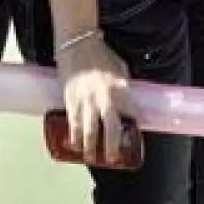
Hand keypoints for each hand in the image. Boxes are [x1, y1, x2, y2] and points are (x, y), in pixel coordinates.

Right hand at [58, 36, 131, 165]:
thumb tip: (128, 103)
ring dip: (90, 147)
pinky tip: (74, 145)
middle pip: (110, 127)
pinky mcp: (71, 100)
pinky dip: (73, 136)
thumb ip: (124, 86)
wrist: (78, 44)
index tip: (132, 139)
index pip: (130, 113)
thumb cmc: (101, 56)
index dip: (132, 128)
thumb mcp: (120, 68)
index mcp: (120, 87)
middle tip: (112, 158)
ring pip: (89, 130)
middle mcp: (104, 96)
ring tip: (90, 157)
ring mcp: (86, 100)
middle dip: (111, 146)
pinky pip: (72, 123)